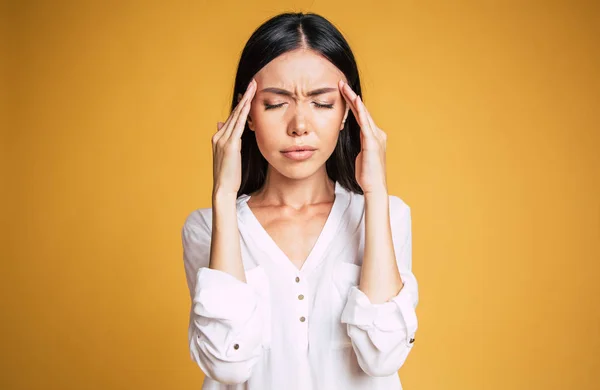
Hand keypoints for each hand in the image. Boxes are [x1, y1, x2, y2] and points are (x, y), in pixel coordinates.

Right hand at [211, 78, 256, 197]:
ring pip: (237, 115)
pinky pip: (239, 125)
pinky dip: (244, 113)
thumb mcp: (228, 155)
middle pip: (234, 113)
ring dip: (246, 100)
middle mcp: (219, 136)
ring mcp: (223, 140)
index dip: (241, 105)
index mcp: (219, 138)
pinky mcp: (230, 145)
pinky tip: (250, 103)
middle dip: (244, 97)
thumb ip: (227, 139)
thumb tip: (222, 122)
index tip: (249, 92)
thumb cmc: (229, 176)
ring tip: (253, 87)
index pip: (232, 118)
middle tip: (253, 82)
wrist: (223, 189)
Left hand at [338, 80, 387, 195]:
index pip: (360, 116)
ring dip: (353, 99)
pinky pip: (365, 123)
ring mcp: (376, 137)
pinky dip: (360, 111)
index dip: (351, 104)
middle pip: (362, 111)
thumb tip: (353, 142)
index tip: (341, 93)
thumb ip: (358, 146)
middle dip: (351, 97)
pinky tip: (355, 100)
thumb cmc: (366, 175)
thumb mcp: (360, 157)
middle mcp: (377, 134)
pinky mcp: (372, 142)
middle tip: (341, 83)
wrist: (374, 187)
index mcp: (373, 137)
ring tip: (344, 87)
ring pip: (363, 113)